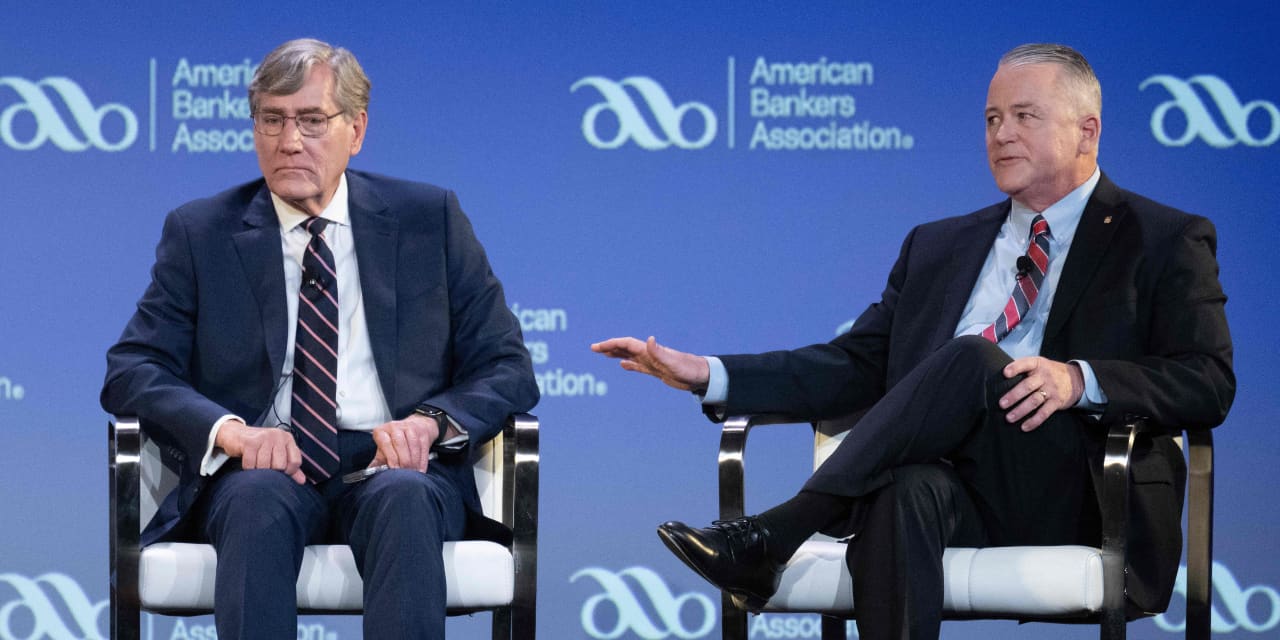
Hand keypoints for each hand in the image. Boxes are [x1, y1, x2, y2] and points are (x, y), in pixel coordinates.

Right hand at [215, 420, 305, 483]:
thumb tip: (302, 481)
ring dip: (257, 471)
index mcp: (287, 438)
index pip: (295, 462)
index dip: (288, 472)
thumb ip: (290, 466)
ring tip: (255, 464)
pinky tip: (247, 463)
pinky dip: (247, 468)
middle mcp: (278, 436)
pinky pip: (250, 465)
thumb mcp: (276, 453)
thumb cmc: (259, 446)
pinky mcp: (250, 442)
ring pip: (264, 466)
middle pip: (280, 466)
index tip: (279, 473)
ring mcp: (264, 437)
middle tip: (263, 468)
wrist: (235, 433)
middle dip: (270, 472)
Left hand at [370, 413, 439, 472]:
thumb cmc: (396, 442)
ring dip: (413, 462)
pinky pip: (422, 449)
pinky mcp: (422, 432)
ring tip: (412, 472)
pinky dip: (421, 462)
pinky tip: (419, 470)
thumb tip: (370, 474)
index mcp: (382, 431)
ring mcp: (410, 428)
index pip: (385, 443)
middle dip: (403, 461)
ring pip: (413, 447)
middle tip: (404, 474)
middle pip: (400, 444)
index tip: (394, 469)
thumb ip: (377, 462)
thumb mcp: (384, 449)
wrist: (415, 426)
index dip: (391, 457)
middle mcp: (395, 427)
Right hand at [591, 336, 709, 391]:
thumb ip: (660, 352)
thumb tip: (650, 339)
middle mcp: (649, 354)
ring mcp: (652, 362)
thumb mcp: (674, 363)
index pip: (626, 344)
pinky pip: (639, 366)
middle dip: (609, 347)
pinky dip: (629, 365)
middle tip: (593, 348)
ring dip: (616, 353)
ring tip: (603, 354)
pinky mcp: (657, 370)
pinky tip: (623, 365)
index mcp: (650, 351)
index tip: (598, 347)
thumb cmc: (689, 369)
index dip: (611, 344)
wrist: (701, 375)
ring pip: (630, 356)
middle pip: (625, 348)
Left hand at [998, 356, 1084, 431]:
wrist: (1076, 379)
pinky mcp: (1057, 402)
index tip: (1005, 373)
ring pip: (1034, 401)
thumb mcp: (1039, 364)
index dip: (1015, 368)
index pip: (1026, 364)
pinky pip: (1044, 413)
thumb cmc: (1048, 372)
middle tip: (1001, 404)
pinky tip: (1024, 427)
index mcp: (1038, 364)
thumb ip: (1023, 368)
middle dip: (1014, 395)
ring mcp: (1052, 390)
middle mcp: (1045, 376)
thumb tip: (999, 377)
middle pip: (1028, 386)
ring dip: (1021, 410)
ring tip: (1009, 418)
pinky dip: (1034, 421)